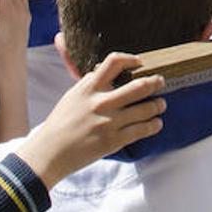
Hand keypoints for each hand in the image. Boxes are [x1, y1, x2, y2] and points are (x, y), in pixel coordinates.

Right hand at [14, 53, 165, 187]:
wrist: (50, 153)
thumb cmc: (60, 124)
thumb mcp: (72, 96)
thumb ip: (90, 83)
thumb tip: (104, 71)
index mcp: (89, 88)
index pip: (114, 62)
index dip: (131, 59)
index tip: (140, 62)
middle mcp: (102, 103)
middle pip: (139, 86)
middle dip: (155, 82)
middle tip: (160, 81)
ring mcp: (109, 122)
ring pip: (145, 109)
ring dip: (158, 105)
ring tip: (161, 104)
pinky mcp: (114, 141)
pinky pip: (142, 130)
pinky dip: (153, 125)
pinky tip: (156, 123)